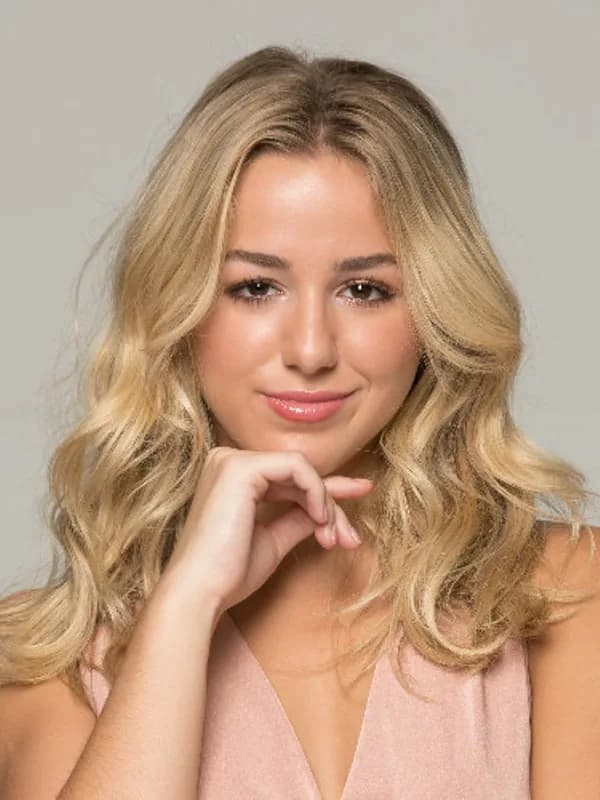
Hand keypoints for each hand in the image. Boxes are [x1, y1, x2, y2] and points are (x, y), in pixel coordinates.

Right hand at [161, 446, 372, 614]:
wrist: (201, 593)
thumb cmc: (229, 574)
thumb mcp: (273, 539)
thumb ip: (298, 517)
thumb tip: (329, 509)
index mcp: (231, 476)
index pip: (290, 478)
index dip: (327, 489)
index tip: (362, 492)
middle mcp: (227, 460)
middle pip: (299, 474)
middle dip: (331, 505)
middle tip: (349, 539)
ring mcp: (232, 460)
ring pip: (302, 470)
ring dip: (325, 504)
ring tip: (331, 538)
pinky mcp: (241, 468)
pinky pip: (297, 468)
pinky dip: (316, 493)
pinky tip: (319, 520)